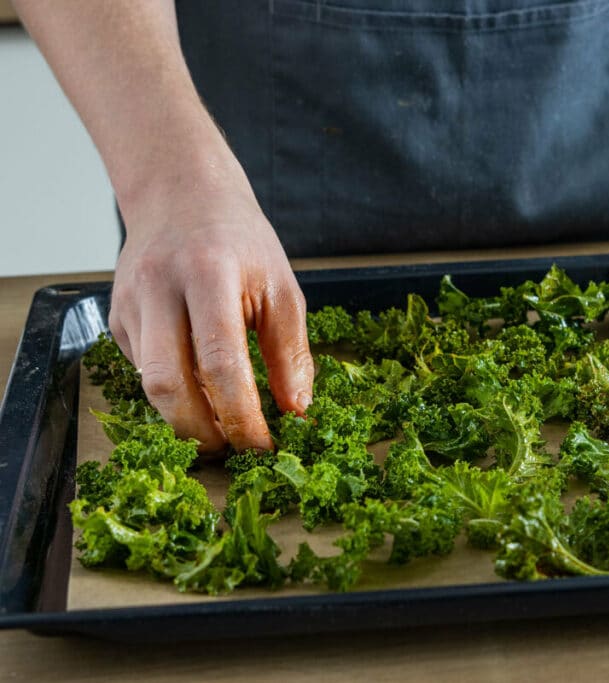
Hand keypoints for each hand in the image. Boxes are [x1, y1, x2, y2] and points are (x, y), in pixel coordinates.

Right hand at [110, 170, 313, 452]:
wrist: (182, 194)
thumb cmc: (241, 241)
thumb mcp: (282, 286)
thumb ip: (290, 350)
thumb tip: (296, 411)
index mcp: (209, 274)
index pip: (221, 361)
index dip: (241, 414)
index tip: (264, 445)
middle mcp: (159, 288)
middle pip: (167, 383)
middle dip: (203, 431)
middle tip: (236, 451)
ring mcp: (130, 303)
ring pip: (146, 384)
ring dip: (184, 420)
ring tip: (221, 432)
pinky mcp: (116, 316)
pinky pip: (142, 369)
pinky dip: (173, 391)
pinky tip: (199, 388)